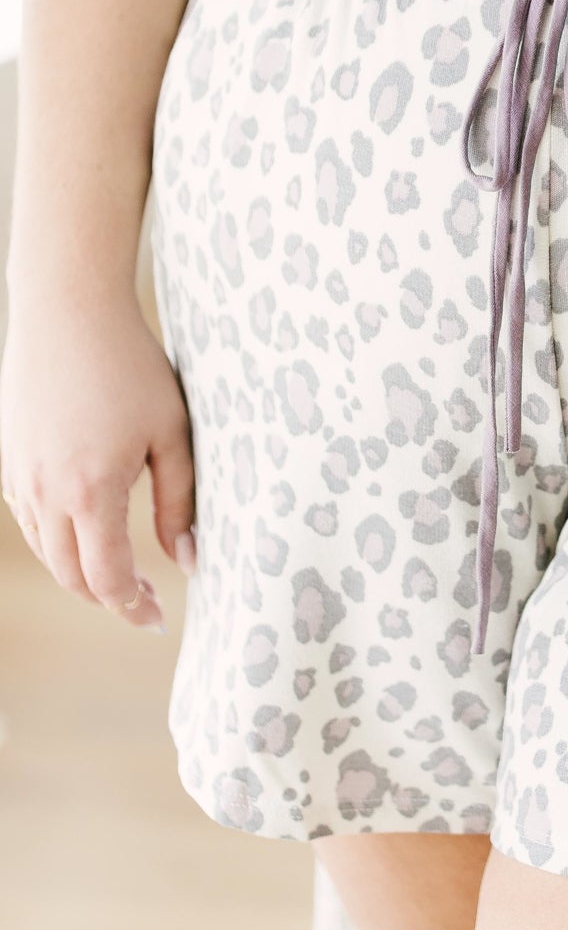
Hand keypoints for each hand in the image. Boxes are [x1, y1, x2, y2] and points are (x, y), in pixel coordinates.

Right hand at [0, 292, 195, 632]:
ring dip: (80, 571)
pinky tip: (88, 526)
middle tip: (146, 600)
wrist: (67, 310)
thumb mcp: (171, 432)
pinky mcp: (9, 460)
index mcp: (92, 492)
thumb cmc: (131, 366)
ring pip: (46, 552)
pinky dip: (57, 539)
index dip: (132, 608)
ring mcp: (19, 478)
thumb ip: (179, 501)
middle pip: (71, 577)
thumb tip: (188, 560)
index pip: (107, 580)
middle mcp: (46, 494)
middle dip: (108, 597)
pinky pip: (29, 520)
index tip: (158, 618)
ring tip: (121, 569)